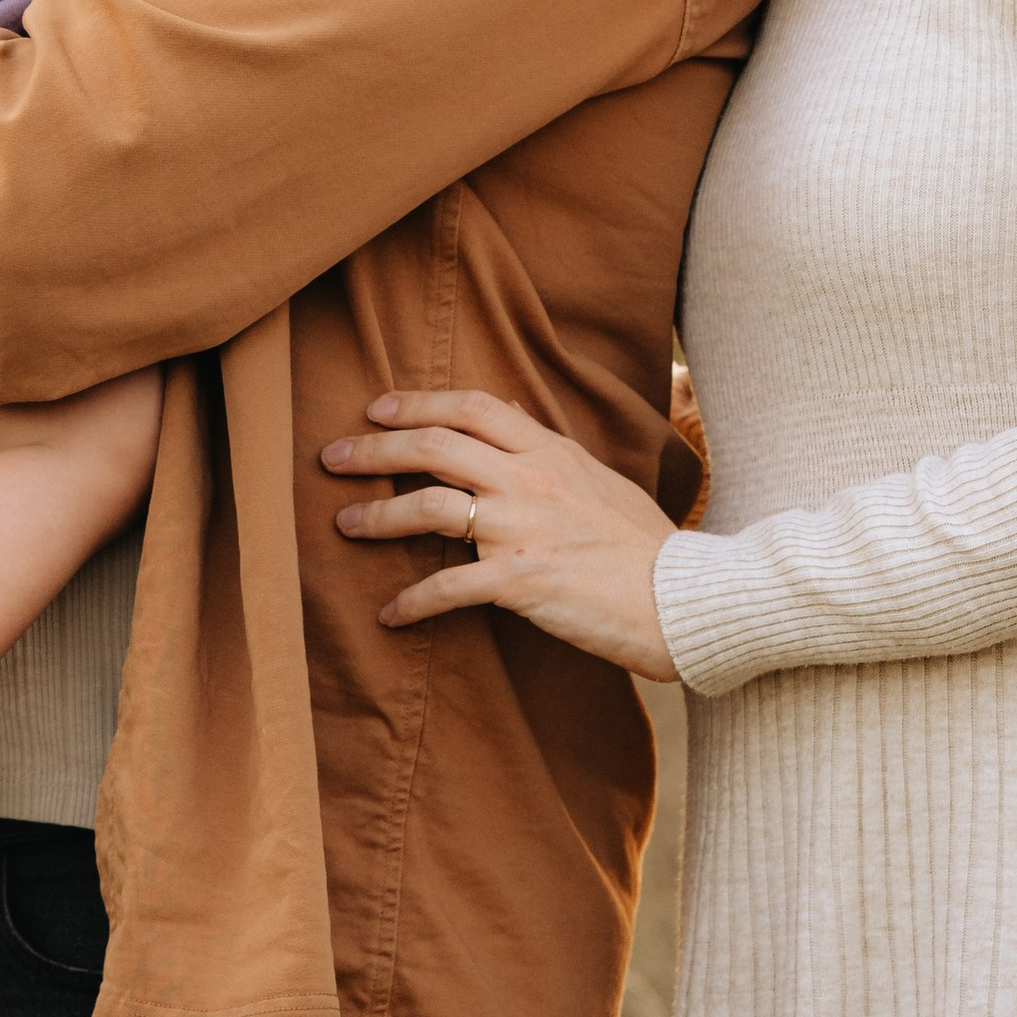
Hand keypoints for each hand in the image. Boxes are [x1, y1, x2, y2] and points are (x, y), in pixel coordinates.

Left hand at [321, 389, 679, 680]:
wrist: (682, 598)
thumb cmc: (646, 545)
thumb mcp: (600, 479)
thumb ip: (551, 450)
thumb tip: (515, 414)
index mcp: (551, 450)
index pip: (472, 405)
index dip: (418, 401)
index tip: (378, 408)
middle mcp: (531, 479)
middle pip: (434, 444)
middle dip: (374, 448)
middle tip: (334, 457)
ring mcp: (523, 528)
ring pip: (428, 506)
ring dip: (377, 516)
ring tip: (345, 525)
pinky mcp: (521, 581)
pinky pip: (447, 587)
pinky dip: (411, 602)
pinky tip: (390, 614)